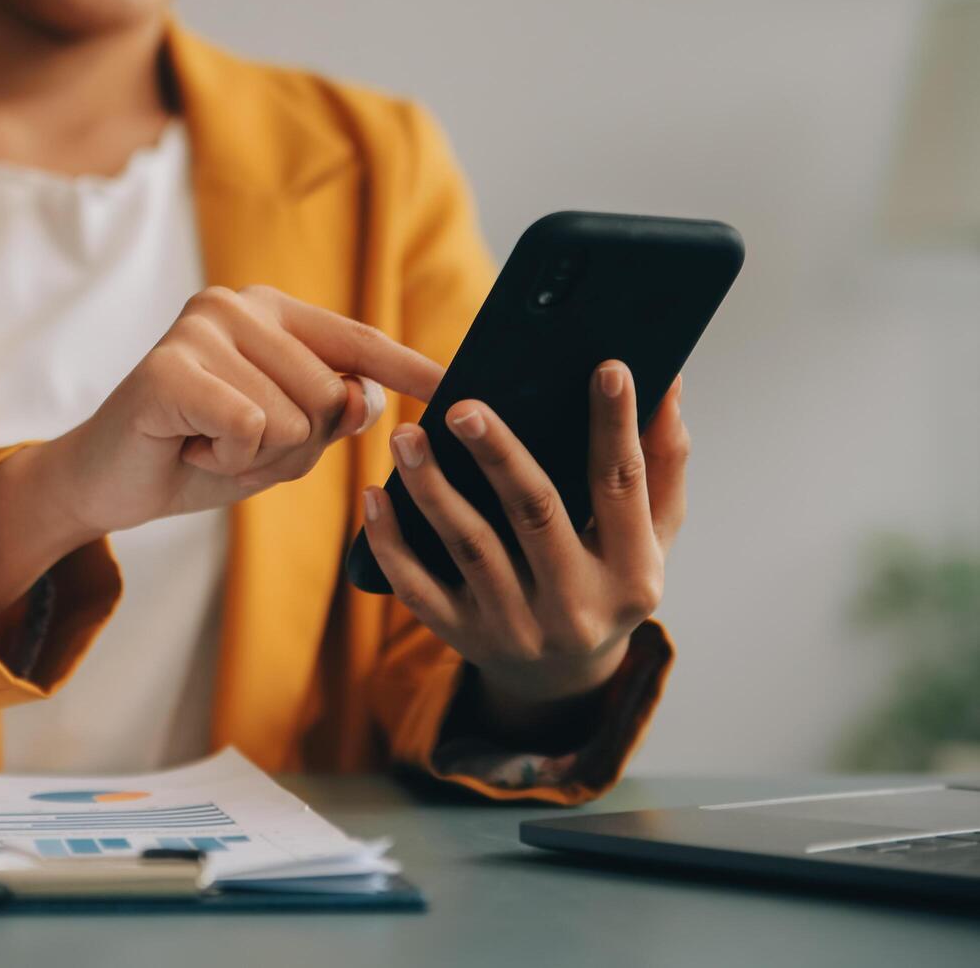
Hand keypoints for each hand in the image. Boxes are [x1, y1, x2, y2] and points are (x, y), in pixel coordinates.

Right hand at [43, 285, 443, 533]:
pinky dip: (225, 459)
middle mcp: (236, 305)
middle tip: (230, 444)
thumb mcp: (279, 441)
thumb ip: (329, 416)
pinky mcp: (168, 368)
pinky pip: (249, 429)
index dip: (406, 367)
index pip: (355, 340)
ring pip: (292, 420)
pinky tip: (188, 448)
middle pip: (330, 396)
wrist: (107, 481)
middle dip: (292, 445)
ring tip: (205, 444)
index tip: (454, 385)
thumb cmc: (194, 454)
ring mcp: (200, 330)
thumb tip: (371, 396)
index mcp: (269, 314)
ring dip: (252, 457)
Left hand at [361, 362, 689, 735]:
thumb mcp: (653, 535)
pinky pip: (418, 587)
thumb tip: (668, 384)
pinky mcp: (464, 637)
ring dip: (434, 488)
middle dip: (499, 454)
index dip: (616, 426)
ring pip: (470, 546)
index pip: (622, 486)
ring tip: (407, 436)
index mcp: (633, 573)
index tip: (607, 366)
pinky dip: (392, 541)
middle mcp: (577, 606)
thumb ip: (662, 462)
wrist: (561, 677)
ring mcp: (517, 626)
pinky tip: (375, 496)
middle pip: (535, 513)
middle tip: (464, 405)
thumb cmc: (608, 580)